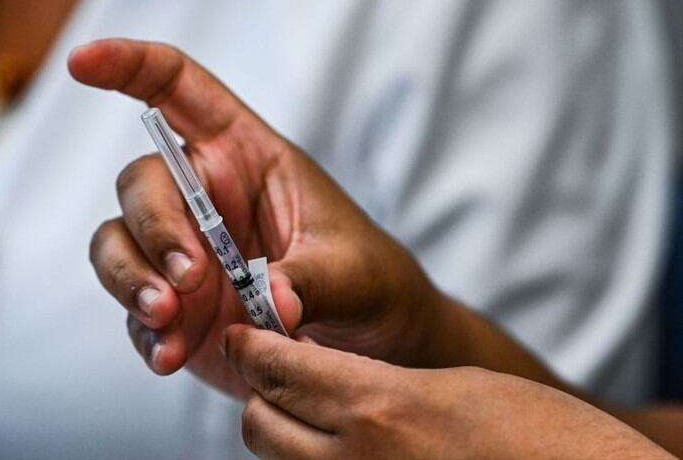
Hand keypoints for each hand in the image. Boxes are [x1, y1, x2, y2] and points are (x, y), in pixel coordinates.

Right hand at [69, 39, 441, 395]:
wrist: (366, 347)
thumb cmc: (367, 282)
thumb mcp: (356, 273)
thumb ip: (315, 281)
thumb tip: (276, 300)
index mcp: (245, 155)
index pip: (179, 90)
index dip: (128, 65)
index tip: (82, 61)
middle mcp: (203, 197)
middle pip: (141, 184)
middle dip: (154, 229)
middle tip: (188, 280)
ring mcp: (181, 253)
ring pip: (117, 244)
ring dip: (131, 279)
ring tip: (168, 320)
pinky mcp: (173, 307)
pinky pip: (134, 311)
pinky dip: (145, 334)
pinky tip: (171, 356)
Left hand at [223, 325, 672, 459]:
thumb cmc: (538, 433)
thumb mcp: (453, 383)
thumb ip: (378, 382)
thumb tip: (329, 379)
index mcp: (378, 407)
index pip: (275, 370)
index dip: (251, 347)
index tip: (243, 334)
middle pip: (259, 424)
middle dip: (263, 393)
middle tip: (283, 369)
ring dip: (283, 432)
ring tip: (316, 409)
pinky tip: (347, 446)